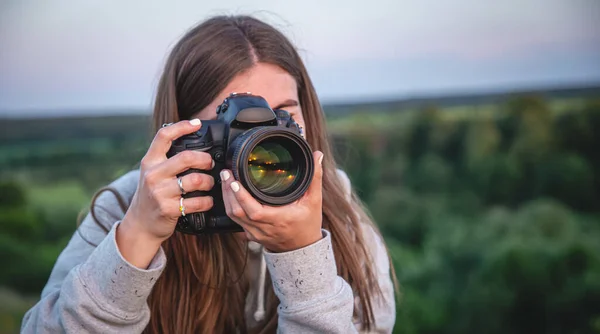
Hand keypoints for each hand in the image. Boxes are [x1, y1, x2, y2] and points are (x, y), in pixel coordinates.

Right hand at [118, 119, 214, 266]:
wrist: (140, 224)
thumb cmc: (152, 195)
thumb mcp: (153, 172)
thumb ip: (167, 159)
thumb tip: (194, 145)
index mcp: (150, 161)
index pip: (164, 136)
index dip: (182, 126)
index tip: (196, 123)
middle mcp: (153, 175)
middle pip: (186, 157)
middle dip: (205, 160)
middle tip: (210, 164)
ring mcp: (160, 192)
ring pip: (196, 180)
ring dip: (209, 182)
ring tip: (210, 184)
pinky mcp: (168, 209)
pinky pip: (197, 202)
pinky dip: (207, 201)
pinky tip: (207, 201)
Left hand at [220, 151, 324, 252]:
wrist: (304, 249)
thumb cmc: (308, 225)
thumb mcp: (314, 201)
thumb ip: (315, 178)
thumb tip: (317, 156)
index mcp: (279, 219)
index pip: (253, 210)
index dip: (241, 196)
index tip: (234, 180)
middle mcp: (264, 228)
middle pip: (237, 212)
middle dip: (228, 192)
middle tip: (226, 173)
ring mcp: (256, 233)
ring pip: (234, 217)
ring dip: (227, 198)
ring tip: (226, 180)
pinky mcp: (252, 235)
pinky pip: (236, 221)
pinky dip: (231, 206)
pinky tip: (230, 195)